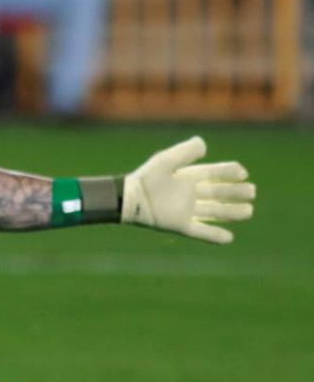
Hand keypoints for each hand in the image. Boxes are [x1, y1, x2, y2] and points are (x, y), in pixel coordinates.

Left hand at [122, 136, 255, 243]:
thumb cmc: (146, 177)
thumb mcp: (165, 161)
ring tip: (248, 210)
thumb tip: (204, 143)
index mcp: (187, 177)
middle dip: (235, 192)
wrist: (129, 198)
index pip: (213, 174)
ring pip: (215, 212)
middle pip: (218, 193)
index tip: (242, 171)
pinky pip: (201, 231)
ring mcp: (187, 210)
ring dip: (232, 212)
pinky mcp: (181, 225)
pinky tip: (229, 238)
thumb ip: (184, 152)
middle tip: (251, 191)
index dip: (228, 172)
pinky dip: (214, 235)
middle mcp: (190, 194)